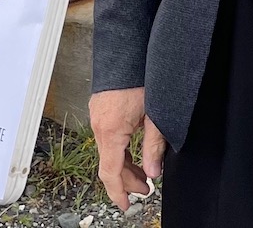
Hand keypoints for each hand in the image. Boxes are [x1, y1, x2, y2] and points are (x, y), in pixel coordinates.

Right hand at [90, 86, 166, 210]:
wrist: (128, 47)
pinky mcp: (100, 108)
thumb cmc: (142, 76)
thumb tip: (153, 172)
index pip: (110, 172)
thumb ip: (153, 146)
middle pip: (109, 164)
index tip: (125, 205)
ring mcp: (97, 115)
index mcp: (111, 131)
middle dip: (126, 180)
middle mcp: (99, 125)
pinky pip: (107, 136)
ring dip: (124, 164)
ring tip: (144, 172)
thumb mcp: (155, 114)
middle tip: (145, 189)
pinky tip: (133, 149)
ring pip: (108, 150)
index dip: (118, 192)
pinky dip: (119, 149)